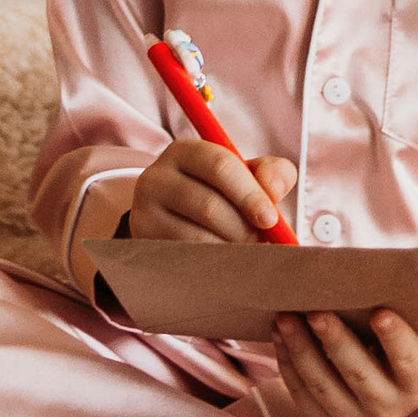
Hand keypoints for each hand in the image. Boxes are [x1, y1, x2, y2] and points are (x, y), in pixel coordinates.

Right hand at [125, 138, 295, 247]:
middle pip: (208, 205)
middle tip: (260, 243)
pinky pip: (184, 258)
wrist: (174, 219)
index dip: (249, 194)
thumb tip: (274, 190)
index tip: (270, 220)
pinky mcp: (143, 242)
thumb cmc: (220, 194)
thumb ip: (271, 174)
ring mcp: (144, 211)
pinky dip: (213, 264)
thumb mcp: (245, 176)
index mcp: (185, 152)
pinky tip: (224, 263)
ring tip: (245, 253)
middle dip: (243, 230)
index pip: (219, 166)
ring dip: (230, 250)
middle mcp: (156, 177)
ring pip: (196, 237)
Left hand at [270, 305, 417, 416]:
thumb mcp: (412, 326)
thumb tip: (372, 273)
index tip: (380, 312)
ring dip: (301, 349)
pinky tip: (279, 334)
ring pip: (323, 386)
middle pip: (359, 374)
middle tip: (316, 310)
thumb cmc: (399, 335)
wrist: (385, 375)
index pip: (408, 361)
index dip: (395, 338)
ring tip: (285, 317)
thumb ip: (401, 307)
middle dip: (335, 340)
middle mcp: (391, 409)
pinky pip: (302, 393)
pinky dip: (288, 362)